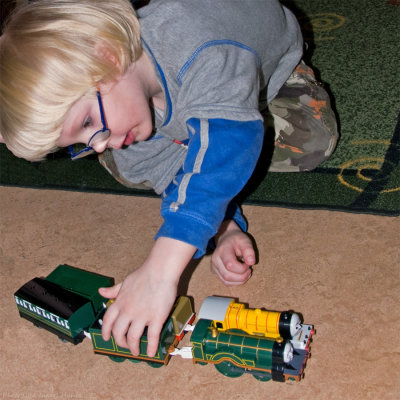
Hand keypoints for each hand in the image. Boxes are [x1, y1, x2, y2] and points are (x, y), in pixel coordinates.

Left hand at [98, 237, 195, 356]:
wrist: (160, 270)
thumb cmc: (144, 274)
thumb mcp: (125, 282)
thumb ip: (114, 290)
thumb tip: (101, 291)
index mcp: (120, 302)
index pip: (108, 321)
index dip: (106, 332)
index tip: (107, 338)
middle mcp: (128, 311)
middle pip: (119, 333)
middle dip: (120, 342)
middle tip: (125, 346)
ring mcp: (142, 316)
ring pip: (133, 338)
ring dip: (134, 348)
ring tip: (136, 352)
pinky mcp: (156, 318)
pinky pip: (152, 337)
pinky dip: (151, 347)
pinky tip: (152, 353)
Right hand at [211, 220, 255, 285]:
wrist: (227, 239)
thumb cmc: (237, 240)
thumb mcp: (245, 241)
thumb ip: (249, 251)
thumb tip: (251, 263)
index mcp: (222, 251)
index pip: (230, 265)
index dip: (242, 268)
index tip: (248, 263)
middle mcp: (215, 260)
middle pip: (228, 276)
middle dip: (242, 276)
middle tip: (249, 268)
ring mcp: (214, 267)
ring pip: (226, 282)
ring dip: (240, 280)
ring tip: (245, 272)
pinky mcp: (215, 272)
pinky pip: (226, 282)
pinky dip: (236, 282)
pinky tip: (240, 275)